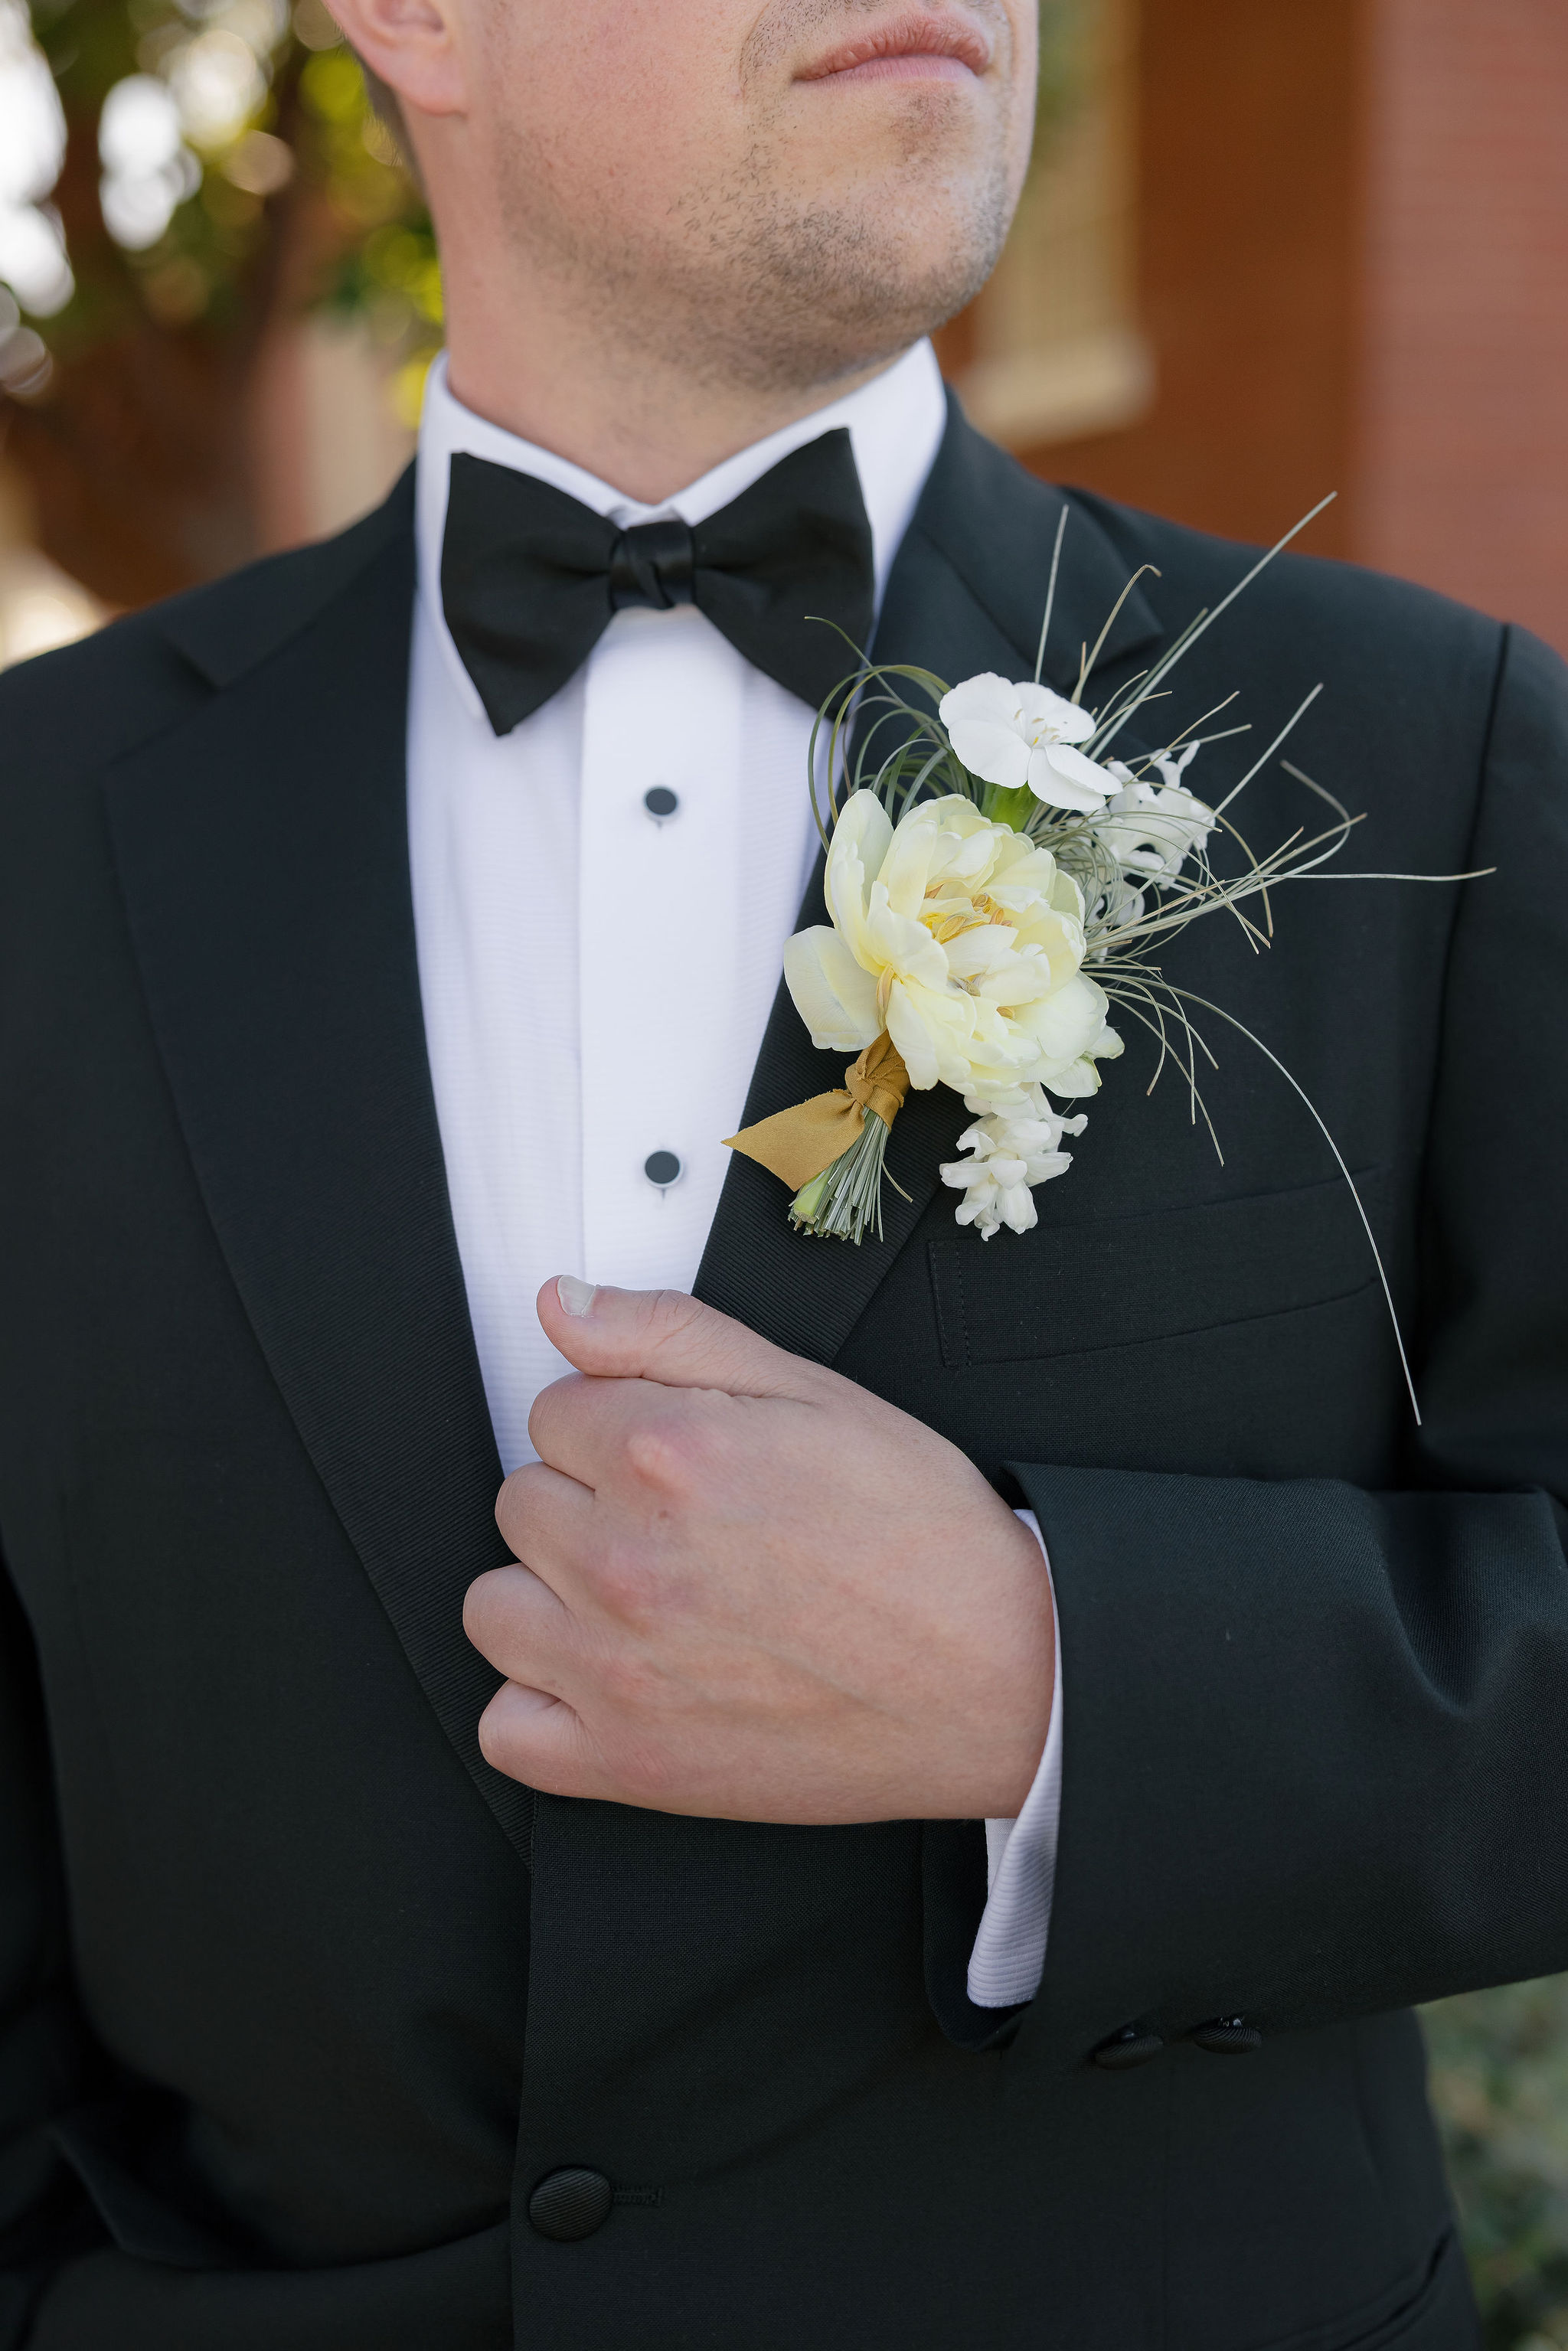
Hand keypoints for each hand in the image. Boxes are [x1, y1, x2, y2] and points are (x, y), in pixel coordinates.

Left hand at [463, 1279, 1053, 1823]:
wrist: (1000, 1674)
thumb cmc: (918, 1535)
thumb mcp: (809, 1392)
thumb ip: (667, 1334)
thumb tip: (560, 1304)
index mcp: (666, 1455)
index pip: (552, 1410)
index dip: (617, 1426)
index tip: (677, 1459)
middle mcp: (626, 1560)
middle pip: (521, 1501)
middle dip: (586, 1502)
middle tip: (682, 1528)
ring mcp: (617, 1669)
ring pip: (493, 1607)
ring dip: (550, 1597)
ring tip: (640, 1600)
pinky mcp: (627, 1763)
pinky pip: (506, 1730)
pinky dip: (542, 1707)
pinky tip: (609, 1680)